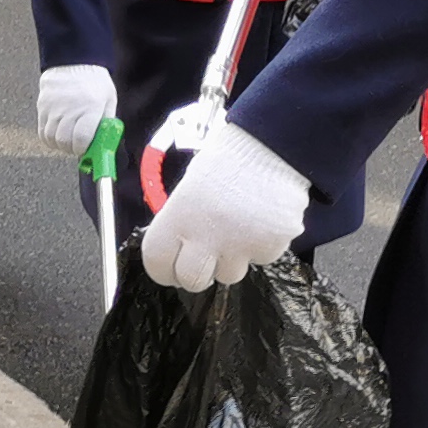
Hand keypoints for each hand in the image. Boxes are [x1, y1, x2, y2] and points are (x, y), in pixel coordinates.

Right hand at [34, 63, 117, 156]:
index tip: (85, 149)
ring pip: (51, 138)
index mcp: (91, 107)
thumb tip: (103, 144)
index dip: (82, 149)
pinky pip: (42, 131)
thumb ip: (107, 122)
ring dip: (59, 144)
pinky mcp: (42, 106)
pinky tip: (57, 135)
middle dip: (71, 149)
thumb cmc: (95, 82)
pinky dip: (49, 138)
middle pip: (64, 141)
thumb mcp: (109, 100)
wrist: (74, 61)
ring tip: (67, 140)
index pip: (81, 139)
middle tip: (76, 146)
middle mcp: (71, 108)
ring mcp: (54, 107)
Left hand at [138, 115, 309, 290]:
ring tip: (239, 229)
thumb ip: (181, 222)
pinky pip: (260, 260)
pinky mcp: (270, 247)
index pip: (157, 264)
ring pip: (230, 274)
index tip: (171, 268)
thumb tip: (179, 248)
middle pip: (192, 281)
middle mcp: (207, 237)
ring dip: (232, 259)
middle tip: (206, 258)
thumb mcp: (190, 188)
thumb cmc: (228, 161)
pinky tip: (261, 222)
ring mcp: (240, 245)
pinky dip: (260, 247)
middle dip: (198, 274)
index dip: (164, 269)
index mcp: (179, 217)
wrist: (271, 146)